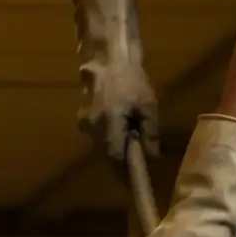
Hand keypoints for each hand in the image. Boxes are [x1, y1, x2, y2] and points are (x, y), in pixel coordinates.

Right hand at [75, 0, 160, 161]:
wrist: (108, 57)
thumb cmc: (131, 79)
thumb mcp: (148, 104)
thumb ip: (150, 132)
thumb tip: (153, 156)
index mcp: (108, 126)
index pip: (116, 159)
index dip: (126, 171)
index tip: (137, 179)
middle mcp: (92, 129)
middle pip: (108, 153)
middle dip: (123, 159)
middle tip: (138, 162)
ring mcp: (85, 123)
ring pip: (102, 144)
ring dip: (117, 146)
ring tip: (132, 142)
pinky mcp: (83, 117)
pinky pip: (98, 134)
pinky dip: (110, 135)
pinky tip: (121, 127)